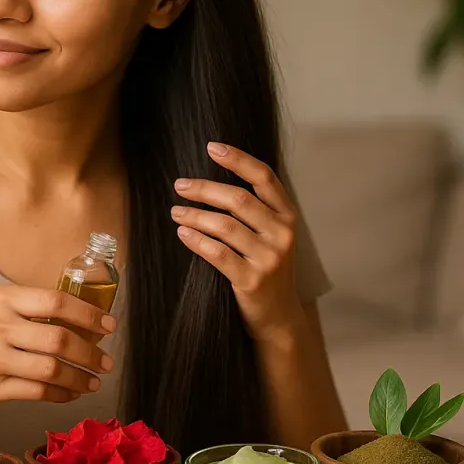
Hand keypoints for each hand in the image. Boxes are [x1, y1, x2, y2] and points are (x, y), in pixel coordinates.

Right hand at [0, 285, 115, 406]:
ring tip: (94, 381)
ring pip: (52, 369)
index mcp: (3, 299)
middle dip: (91, 352)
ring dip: (81, 377)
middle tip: (106, 361)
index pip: (56, 301)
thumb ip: (30, 309)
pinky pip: (38, 393)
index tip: (109, 325)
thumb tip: (83, 320)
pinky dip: (62, 394)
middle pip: (59, 338)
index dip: (88, 314)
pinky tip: (71, 393)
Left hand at [171, 141, 300, 335]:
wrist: (279, 316)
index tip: (211, 147)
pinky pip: (218, 254)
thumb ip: (254, 210)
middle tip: (180, 186)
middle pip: (239, 199)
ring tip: (176, 212)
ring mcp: (269, 258)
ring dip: (194, 215)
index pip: (264, 177)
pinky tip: (182, 234)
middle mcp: (282, 234)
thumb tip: (211, 181)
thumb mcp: (270, 235)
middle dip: (204, 189)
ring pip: (225, 226)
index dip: (238, 159)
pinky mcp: (252, 280)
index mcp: (287, 216)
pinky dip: (197, 241)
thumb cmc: (266, 268)